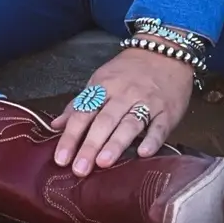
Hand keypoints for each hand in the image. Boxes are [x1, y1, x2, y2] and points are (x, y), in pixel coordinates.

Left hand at [49, 46, 194, 175]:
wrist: (165, 53)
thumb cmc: (129, 72)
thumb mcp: (100, 80)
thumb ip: (79, 104)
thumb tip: (55, 126)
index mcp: (103, 86)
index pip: (83, 113)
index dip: (71, 136)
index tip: (61, 159)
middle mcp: (123, 94)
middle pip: (104, 121)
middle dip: (90, 145)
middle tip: (79, 169)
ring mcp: (147, 102)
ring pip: (130, 124)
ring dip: (116, 143)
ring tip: (103, 163)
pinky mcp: (167, 112)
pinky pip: (159, 126)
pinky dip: (152, 139)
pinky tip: (143, 153)